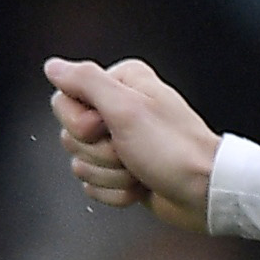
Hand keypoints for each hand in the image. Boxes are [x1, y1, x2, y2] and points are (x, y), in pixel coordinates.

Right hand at [46, 57, 219, 232]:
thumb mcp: (127, 109)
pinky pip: (94, 185)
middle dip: (99, 153)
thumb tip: (53, 67)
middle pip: (70, 134)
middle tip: (129, 151)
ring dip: (110, 175)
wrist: (206, 193)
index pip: (63, 100)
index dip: (80, 122)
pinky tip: (140, 186)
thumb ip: (86, 82)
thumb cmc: (174, 150)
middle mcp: (120, 109)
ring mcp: (121, 143)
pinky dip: (115, 191)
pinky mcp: (123, 171)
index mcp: (121, 84)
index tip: (107, 127)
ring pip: (81, 163)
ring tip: (141, 170)